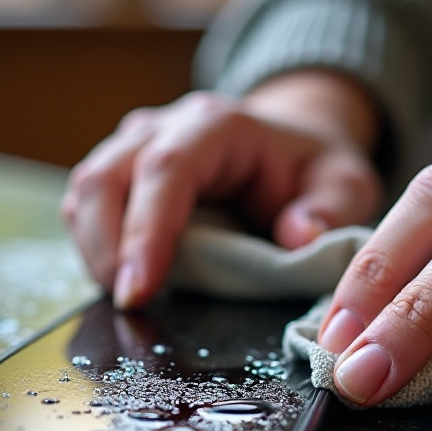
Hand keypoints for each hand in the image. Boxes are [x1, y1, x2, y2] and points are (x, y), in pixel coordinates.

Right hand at [61, 70, 382, 308]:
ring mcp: (135, 149)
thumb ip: (331, 209)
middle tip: (129, 304)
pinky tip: (124, 281)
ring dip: (94, 251)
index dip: (146, 230)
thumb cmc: (313, 170)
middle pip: (105, 177)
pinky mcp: (122, 176)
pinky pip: (86, 209)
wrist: (289, 147)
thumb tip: (298, 237)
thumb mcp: (347, 184)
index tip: (142, 288)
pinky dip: (95, 248)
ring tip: (128, 297)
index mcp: (218, 127)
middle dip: (107, 247)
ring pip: (84, 192)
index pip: (166, 169)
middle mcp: (165, 128)